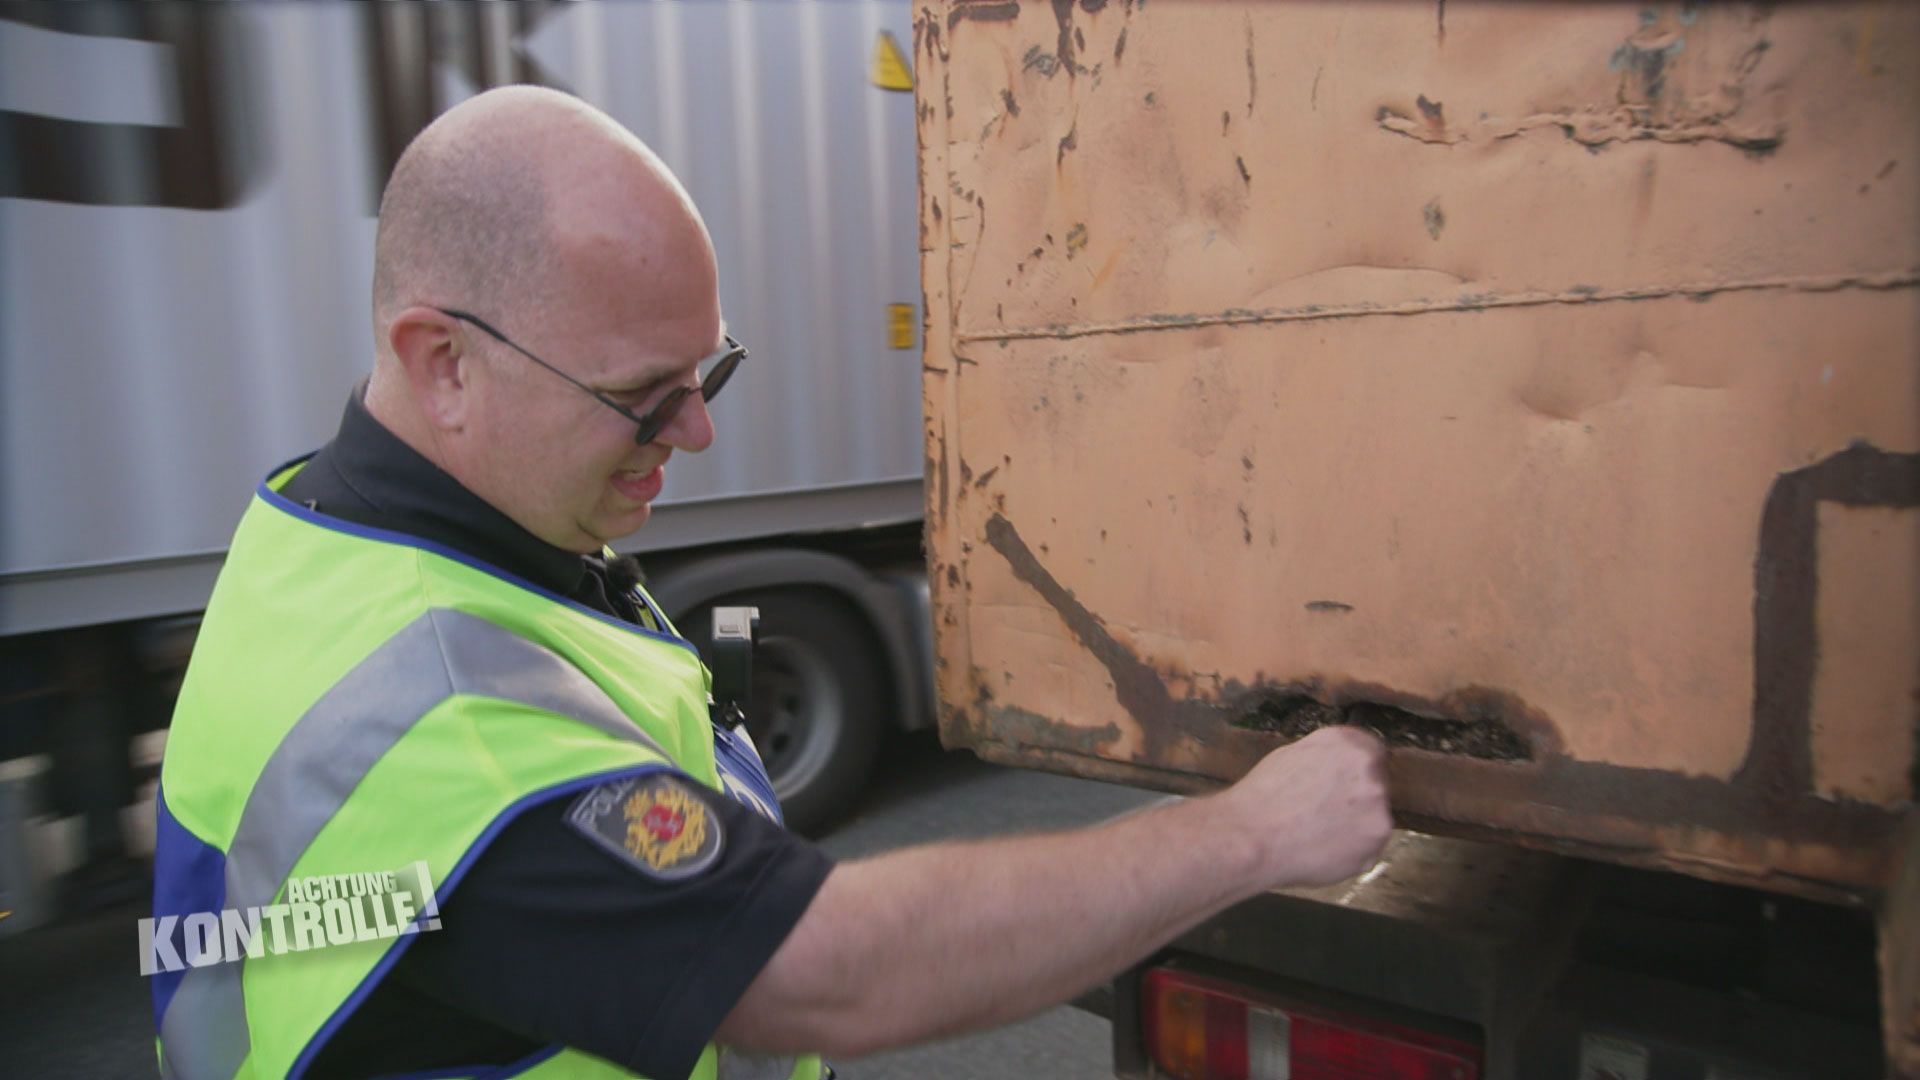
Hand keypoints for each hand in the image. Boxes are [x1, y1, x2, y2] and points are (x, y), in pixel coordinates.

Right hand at [1224, 725, 1391, 888]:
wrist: (1252, 836)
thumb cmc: (1262, 796)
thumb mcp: (1291, 756)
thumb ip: (1325, 758)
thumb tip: (1335, 767)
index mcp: (1349, 743)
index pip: (1371, 750)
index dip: (1355, 770)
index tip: (1343, 784)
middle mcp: (1370, 770)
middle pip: (1377, 783)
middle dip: (1357, 798)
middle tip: (1326, 813)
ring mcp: (1379, 807)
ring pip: (1374, 818)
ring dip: (1356, 827)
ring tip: (1320, 835)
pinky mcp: (1376, 840)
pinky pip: (1369, 847)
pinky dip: (1352, 853)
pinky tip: (1324, 851)